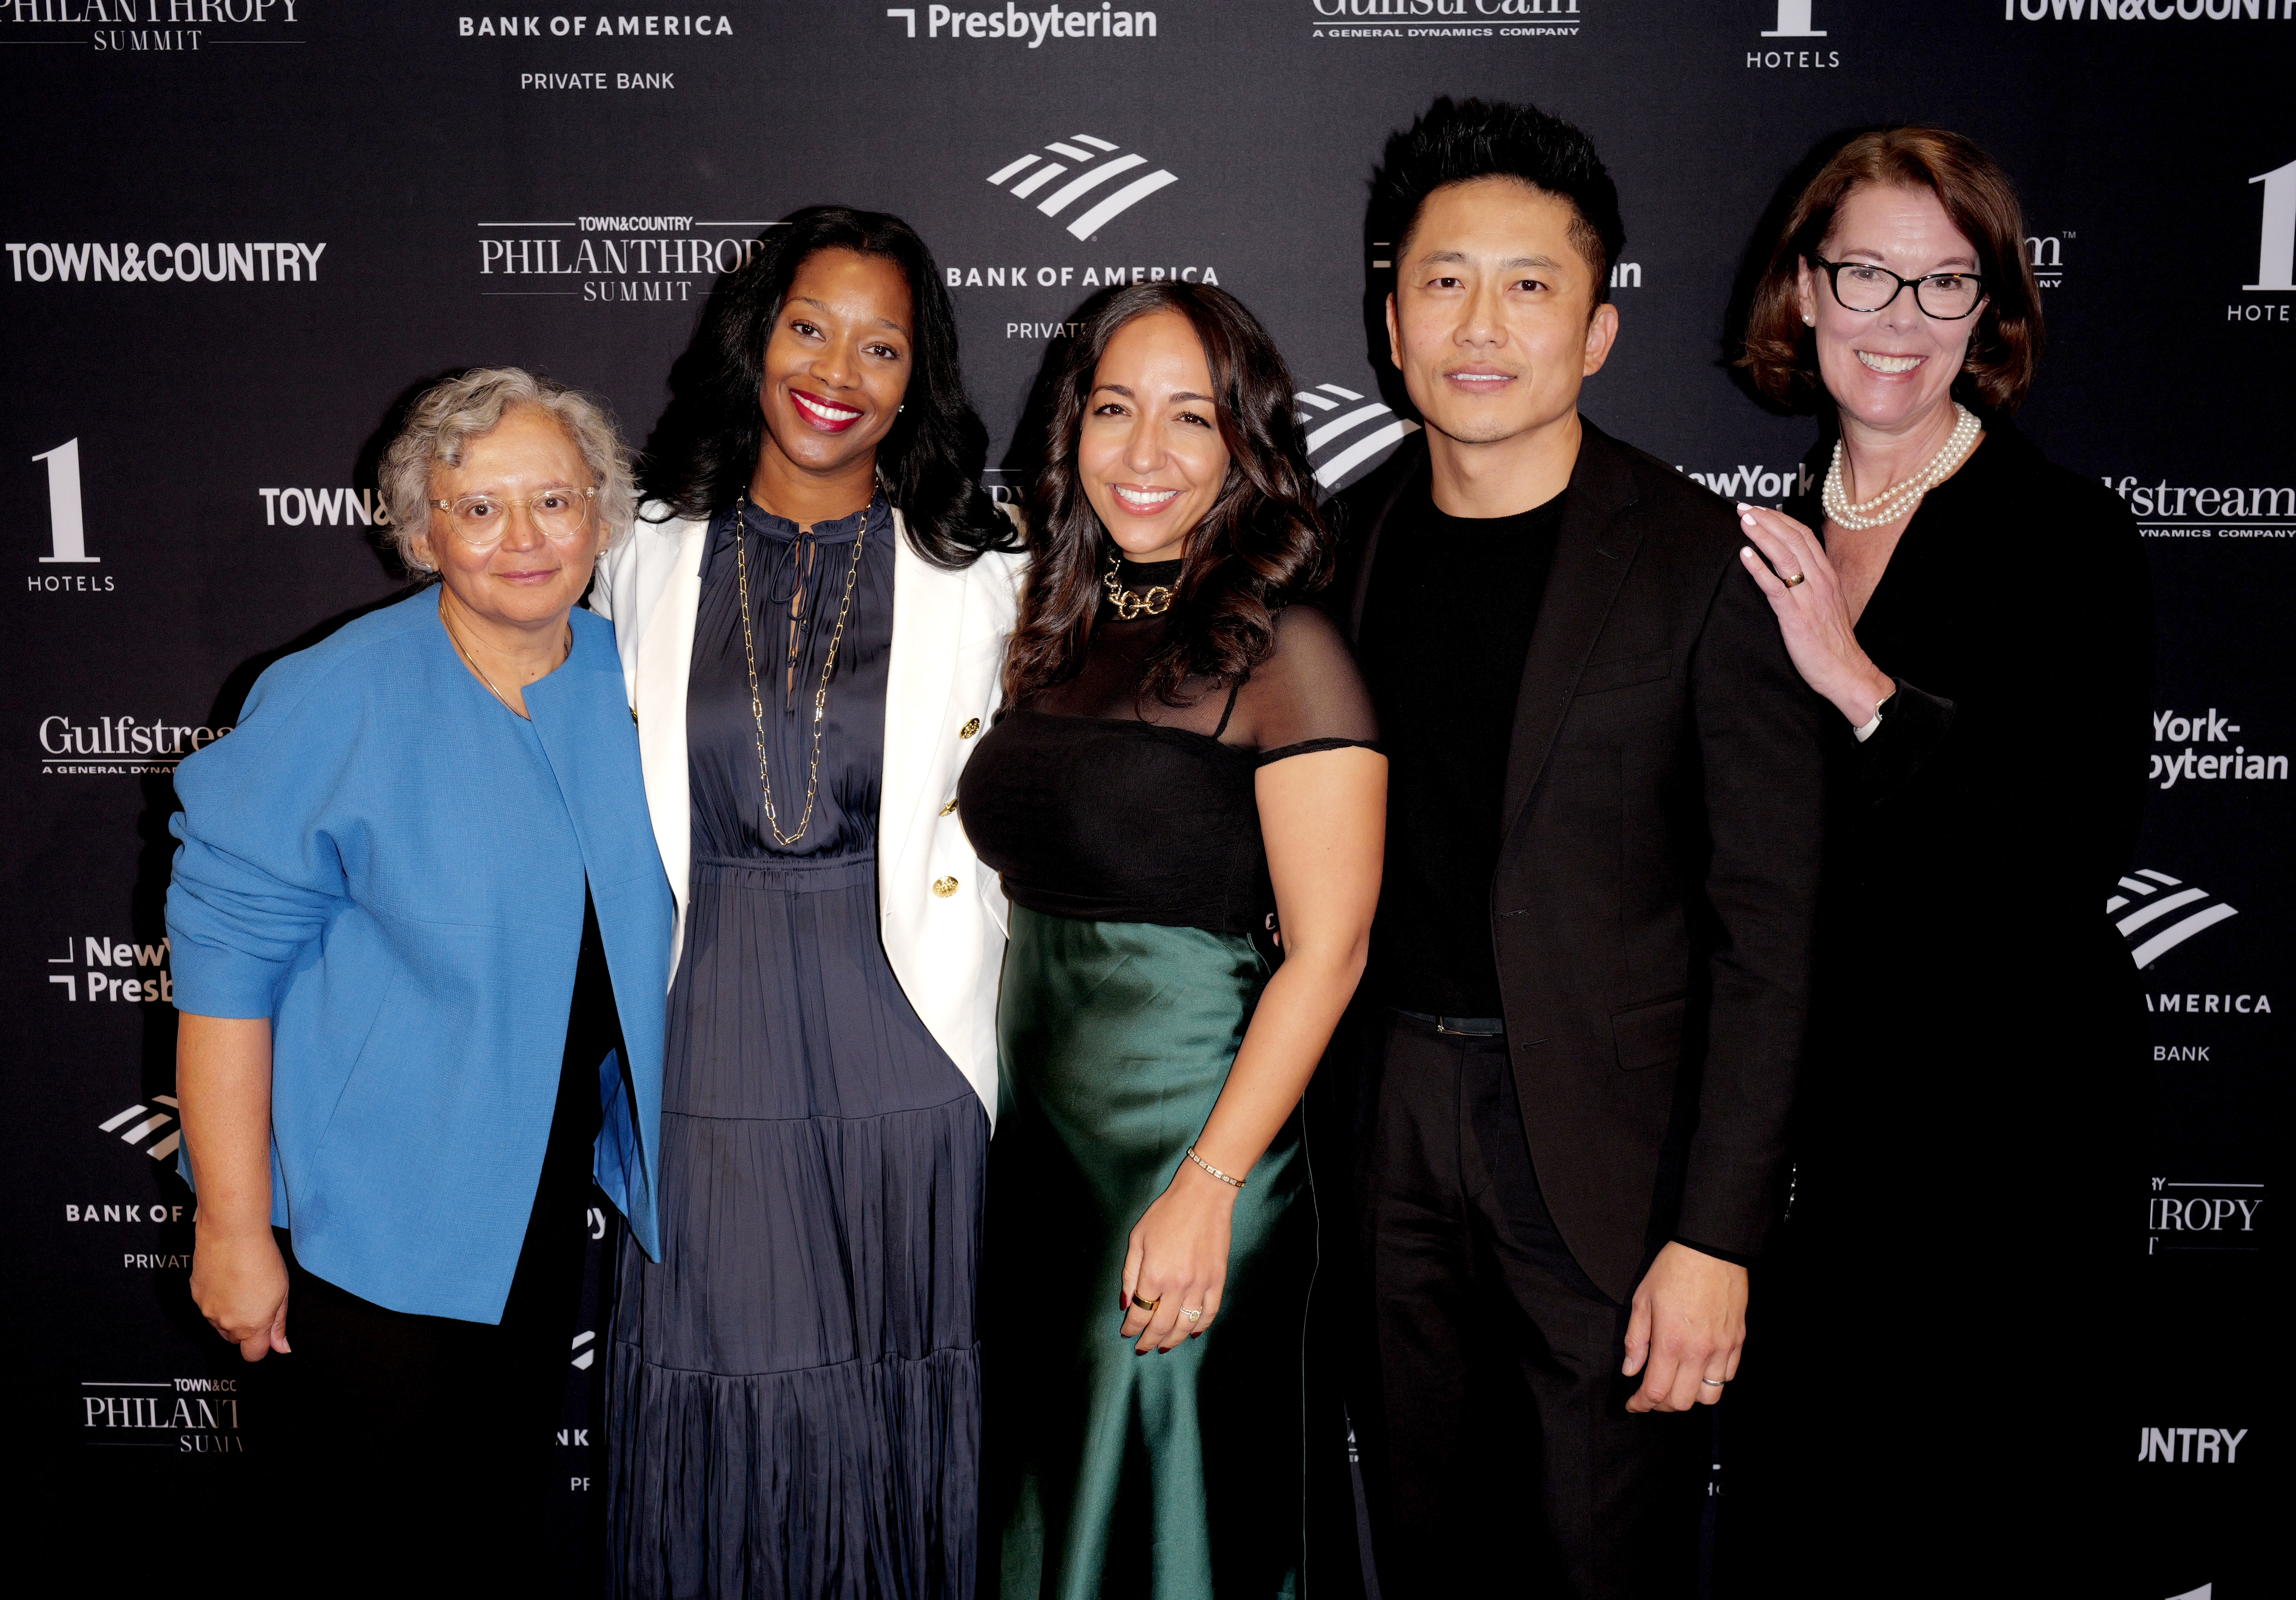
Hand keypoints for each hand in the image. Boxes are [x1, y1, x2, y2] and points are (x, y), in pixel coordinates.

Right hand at [191, 1216, 290, 1362]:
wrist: (231, 1234)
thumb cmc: (261, 1258)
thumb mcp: (282, 1292)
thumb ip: (279, 1323)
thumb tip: (281, 1347)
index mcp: (251, 1325)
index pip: (253, 1355)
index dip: (260, 1346)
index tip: (266, 1331)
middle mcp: (226, 1322)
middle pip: (235, 1339)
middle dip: (245, 1328)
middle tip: (255, 1300)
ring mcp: (207, 1310)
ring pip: (219, 1324)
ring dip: (228, 1313)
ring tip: (241, 1286)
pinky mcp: (195, 1295)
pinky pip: (206, 1307)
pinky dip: (215, 1299)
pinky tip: (226, 1279)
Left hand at [1119, 1161, 1237, 1352]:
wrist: (1203, 1196)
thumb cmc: (1166, 1213)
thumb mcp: (1137, 1238)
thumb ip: (1130, 1273)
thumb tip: (1124, 1303)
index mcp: (1154, 1274)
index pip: (1139, 1312)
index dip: (1131, 1327)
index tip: (1127, 1333)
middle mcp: (1177, 1285)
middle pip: (1161, 1325)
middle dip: (1149, 1340)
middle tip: (1143, 1347)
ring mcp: (1200, 1284)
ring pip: (1185, 1324)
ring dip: (1172, 1339)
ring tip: (1164, 1346)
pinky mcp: (1217, 1280)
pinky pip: (1209, 1312)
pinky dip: (1200, 1326)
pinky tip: (1191, 1332)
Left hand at [1622, 1242, 1746, 1412]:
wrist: (1711, 1250)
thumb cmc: (1673, 1270)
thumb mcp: (1642, 1300)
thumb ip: (1636, 1339)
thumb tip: (1630, 1370)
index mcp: (1670, 1342)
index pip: (1656, 1391)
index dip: (1641, 1404)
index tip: (1634, 1404)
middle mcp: (1698, 1352)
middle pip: (1682, 1402)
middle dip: (1662, 1405)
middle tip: (1651, 1395)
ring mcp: (1721, 1349)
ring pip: (1709, 1397)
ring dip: (1690, 1398)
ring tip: (1677, 1385)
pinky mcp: (1737, 1342)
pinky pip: (1728, 1377)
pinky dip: (1712, 1382)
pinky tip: (1698, 1371)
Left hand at [1734, 503, 1894, 727]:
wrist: (1846, 671)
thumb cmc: (1832, 641)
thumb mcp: (1825, 603)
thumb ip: (1811, 583)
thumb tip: (1791, 568)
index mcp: (1826, 575)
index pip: (1803, 536)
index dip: (1780, 519)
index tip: (1760, 509)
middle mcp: (1819, 580)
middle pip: (1792, 539)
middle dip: (1767, 520)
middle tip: (1744, 507)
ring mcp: (1808, 597)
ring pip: (1785, 557)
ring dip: (1762, 535)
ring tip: (1744, 520)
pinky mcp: (1796, 617)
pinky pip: (1775, 587)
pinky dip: (1759, 568)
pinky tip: (1745, 555)